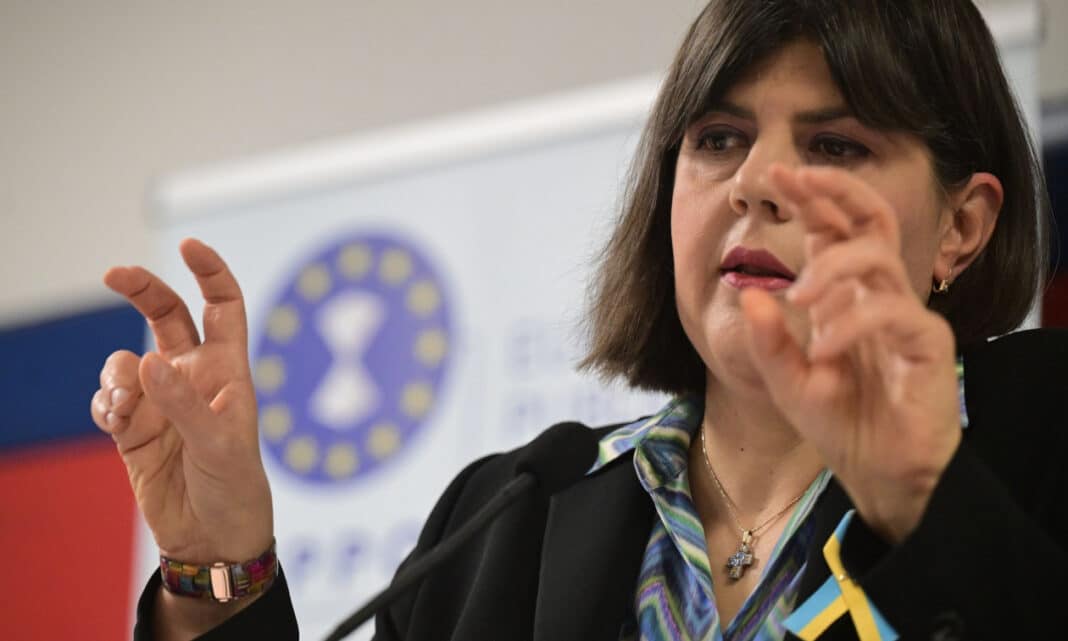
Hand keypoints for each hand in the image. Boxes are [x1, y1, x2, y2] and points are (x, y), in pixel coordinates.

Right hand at [90, 239, 272, 563]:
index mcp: (227, 369)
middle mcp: (191, 375)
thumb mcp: (220, 444)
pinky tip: (117, 422)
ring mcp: (160, 399)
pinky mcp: (132, 428)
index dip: (210, 272)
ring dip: (116, 373)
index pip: (222, 306)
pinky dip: (105, 404)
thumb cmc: (235, 485)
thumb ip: (184, 402)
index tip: (189, 244)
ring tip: (126, 405)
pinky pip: (107, 400)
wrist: (211, 535)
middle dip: (141, 288)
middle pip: (165, 314)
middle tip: (113, 272)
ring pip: (124, 360)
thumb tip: (145, 360)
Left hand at [740, 166, 961, 542]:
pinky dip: (852, 325)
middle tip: (794, 177)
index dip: (812, 198)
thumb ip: (766, 341)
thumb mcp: (787, 383)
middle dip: (834, 190)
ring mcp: (905, 315)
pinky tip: (823, 350)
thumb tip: (748, 291)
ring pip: (878, 259)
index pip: (835, 231)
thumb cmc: (841, 423)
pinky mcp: (927, 344)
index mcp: (846, 296)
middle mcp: (877, 295)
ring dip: (831, 270)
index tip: (778, 174)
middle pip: (871, 219)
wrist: (880, 475)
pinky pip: (892, 314)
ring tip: (799, 300)